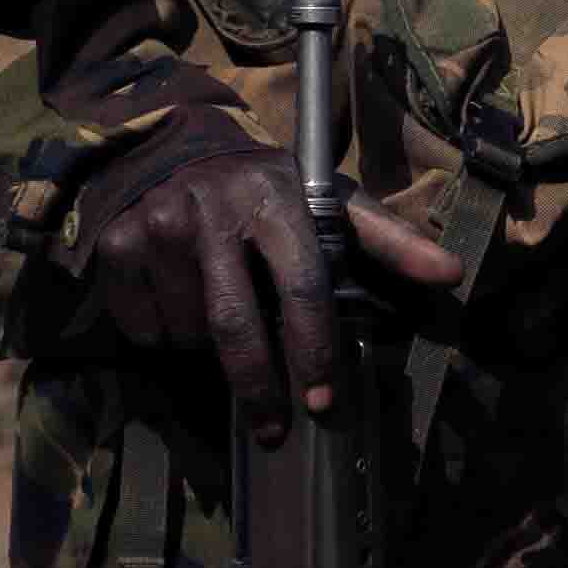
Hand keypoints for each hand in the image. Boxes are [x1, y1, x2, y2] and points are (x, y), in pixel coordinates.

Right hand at [60, 124, 457, 425]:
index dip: (312, 348)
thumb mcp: (327, 201)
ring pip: (188, 331)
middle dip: (258, 384)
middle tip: (273, 426)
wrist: (169, 142)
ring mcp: (158, 226)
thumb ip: (388, 240)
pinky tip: (178, 304)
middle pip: (235, 323)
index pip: (301, 285)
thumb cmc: (263, 187)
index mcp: (275, 198)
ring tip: (222, 323)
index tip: (322, 399)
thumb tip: (451, 273)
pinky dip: (163, 334)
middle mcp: (211, 209)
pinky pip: (143, 325)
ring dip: (208, 349)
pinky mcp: (116, 245)